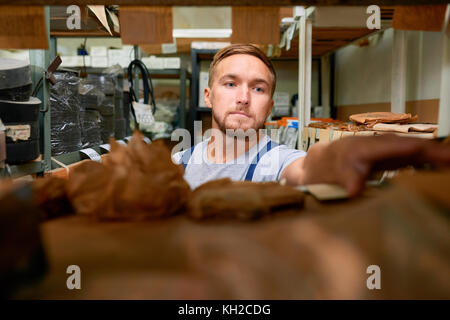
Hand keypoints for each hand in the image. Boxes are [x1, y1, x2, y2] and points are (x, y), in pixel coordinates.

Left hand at [302, 134, 449, 196]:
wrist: (317, 163)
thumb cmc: (325, 168)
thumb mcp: (331, 174)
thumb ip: (345, 179)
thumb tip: (354, 190)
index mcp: (367, 147)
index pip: (403, 146)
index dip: (426, 150)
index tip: (446, 156)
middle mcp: (378, 145)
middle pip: (414, 146)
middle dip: (438, 152)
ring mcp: (384, 151)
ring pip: (414, 151)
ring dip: (435, 156)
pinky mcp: (386, 158)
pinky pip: (410, 157)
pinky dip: (426, 161)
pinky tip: (438, 166)